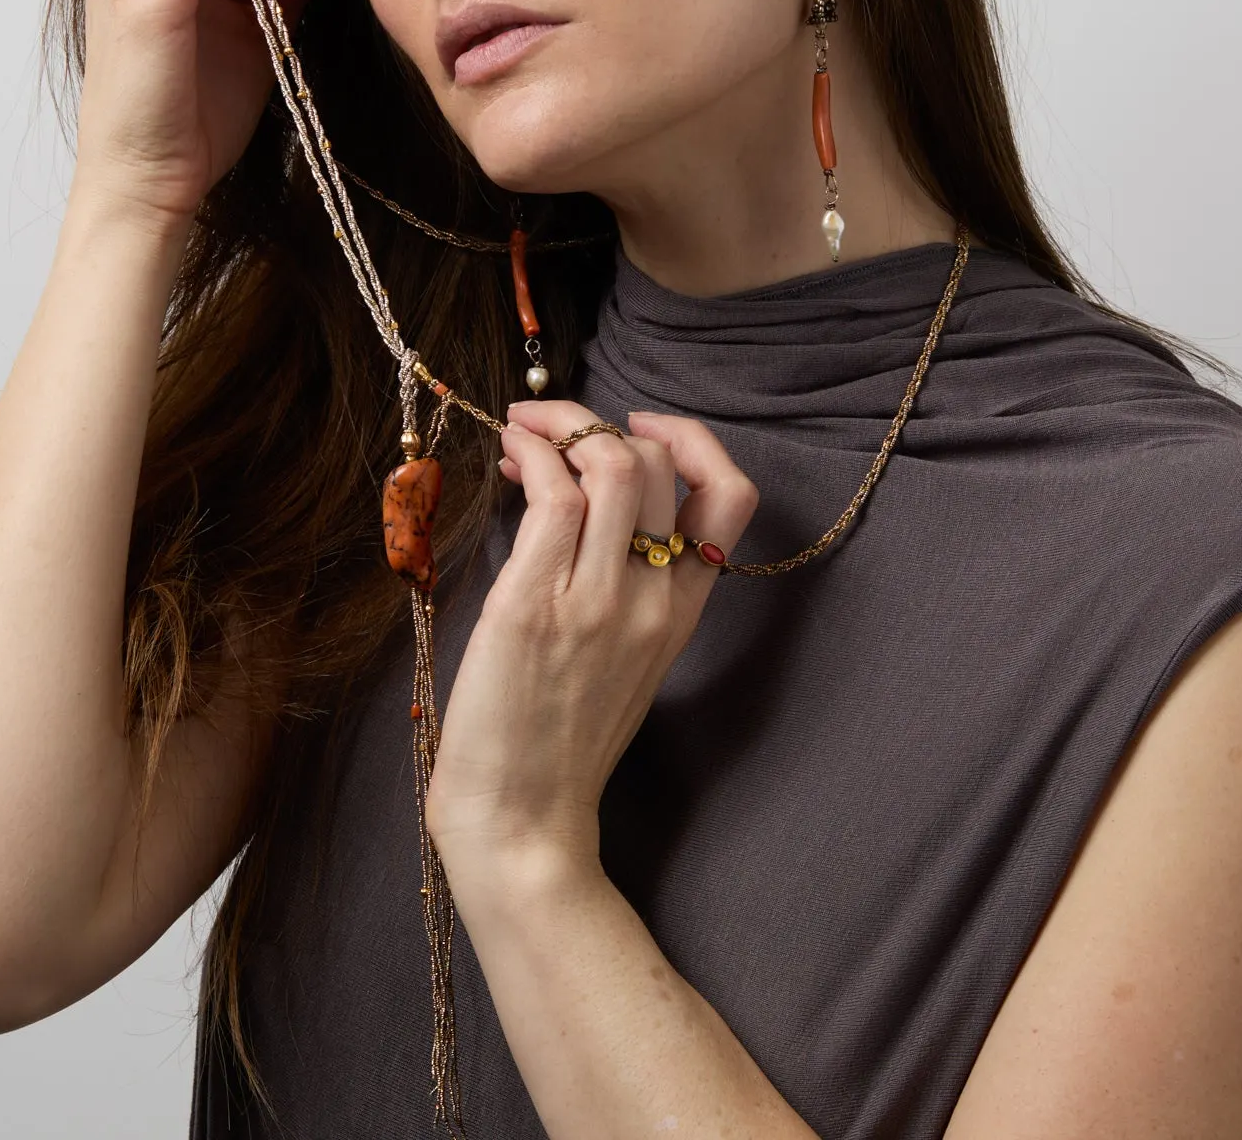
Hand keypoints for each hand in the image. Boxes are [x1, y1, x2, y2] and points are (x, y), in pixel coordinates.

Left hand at [425, 403, 759, 876]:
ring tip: (526, 433)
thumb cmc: (555, 741)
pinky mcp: (534, 605)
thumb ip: (625, 587)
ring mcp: (595, 601)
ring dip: (564, 425)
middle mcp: (649, 600)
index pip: (730, 498)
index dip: (693, 441)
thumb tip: (581, 499)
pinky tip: (512, 461)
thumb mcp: (625, 660)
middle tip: (554, 430)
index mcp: (680, 612)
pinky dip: (534, 458)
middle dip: (602, 422)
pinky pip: (554, 498)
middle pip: (660, 464)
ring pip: (613, 465)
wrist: (521, 819)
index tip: (640, 427)